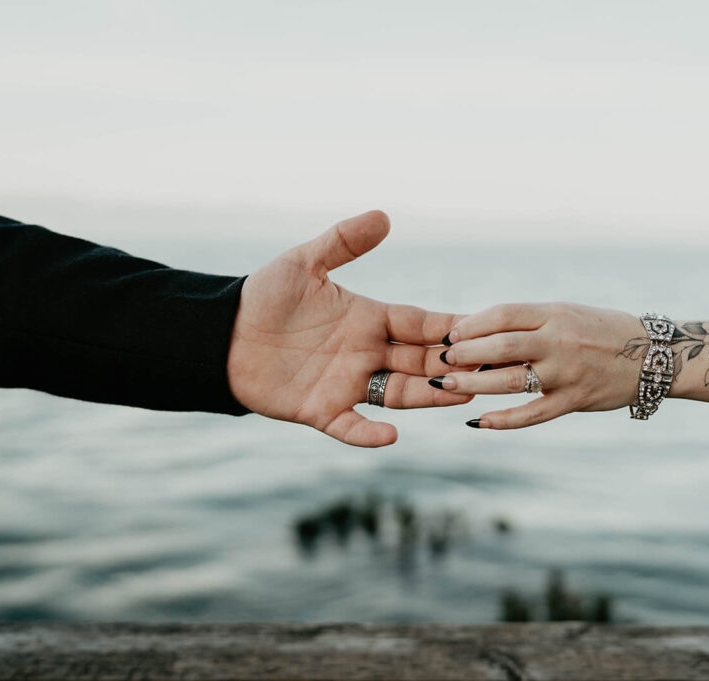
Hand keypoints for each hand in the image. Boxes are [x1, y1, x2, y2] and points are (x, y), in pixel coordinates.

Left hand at [226, 211, 472, 446]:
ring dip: (429, 396)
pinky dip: (368, 434)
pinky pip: (350, 426)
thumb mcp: (304, 263)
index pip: (418, 323)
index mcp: (368, 319)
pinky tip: (390, 436)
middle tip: (488, 366)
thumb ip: (343, 241)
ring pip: (399, 394)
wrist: (221, 335)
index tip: (482, 327)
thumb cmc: (263, 296)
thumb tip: (384, 216)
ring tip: (460, 396)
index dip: (448, 326)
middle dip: (452, 364)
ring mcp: (347, 384)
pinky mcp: (321, 410)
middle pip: (420, 361)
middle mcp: (366, 353)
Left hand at [433, 303, 647, 428]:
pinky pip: (533, 414)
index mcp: (556, 313)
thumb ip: (529, 322)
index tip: (451, 334)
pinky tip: (479, 422)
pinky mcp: (575, 400)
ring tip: (448, 385)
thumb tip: (479, 330)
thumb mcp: (567, 314)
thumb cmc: (602, 330)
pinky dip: (504, 420)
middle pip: (503, 345)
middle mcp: (560, 340)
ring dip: (475, 383)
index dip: (473, 324)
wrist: (653, 355)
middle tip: (442, 359)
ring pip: (512, 380)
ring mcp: (567, 372)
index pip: (505, 313)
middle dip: (467, 352)